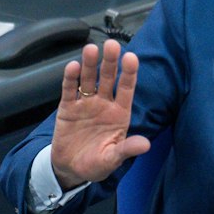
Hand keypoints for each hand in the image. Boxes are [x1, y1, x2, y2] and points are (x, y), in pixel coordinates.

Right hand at [49, 41, 150, 190]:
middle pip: (108, 78)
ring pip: (89, 80)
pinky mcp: (68, 107)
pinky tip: (73, 66)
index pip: (126, 89)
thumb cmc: (96, 164)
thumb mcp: (112, 159)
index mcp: (119, 114)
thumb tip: (145, 144)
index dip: (129, 74)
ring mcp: (85, 104)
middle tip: (111, 45)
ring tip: (91, 49)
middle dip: (110, 62)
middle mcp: (104, 104)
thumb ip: (126, 149)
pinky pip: (69, 90)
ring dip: (90, 64)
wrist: (70, 169)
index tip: (131, 58)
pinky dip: (71, 78)